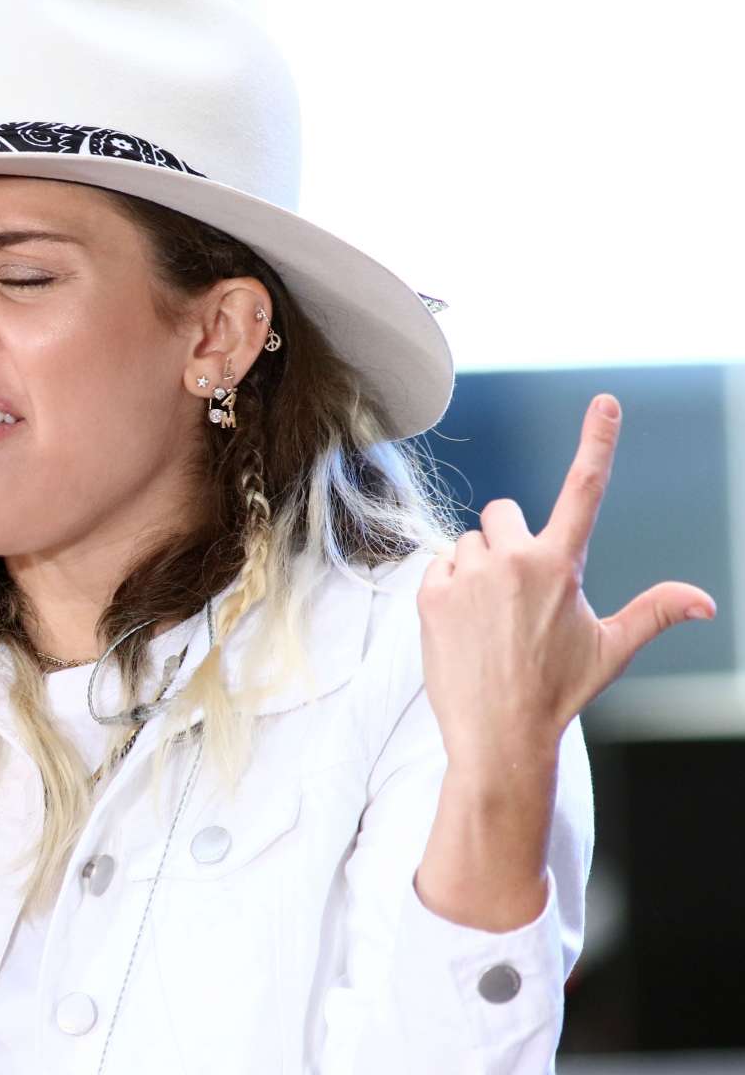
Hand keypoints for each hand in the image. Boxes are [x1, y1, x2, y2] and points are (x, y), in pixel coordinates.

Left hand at [417, 394, 716, 769]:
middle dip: (510, 541)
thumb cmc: (556, 690)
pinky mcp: (430, 593)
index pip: (584, 489)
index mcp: (561, 565)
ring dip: (477, 567)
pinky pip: (438, 565)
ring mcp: (468, 575)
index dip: (597, 441)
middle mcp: (512, 560)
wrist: (498, 734)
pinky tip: (463, 623)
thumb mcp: (609, 649)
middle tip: (518, 591)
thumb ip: (654, 612)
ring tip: (490, 617)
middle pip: (503, 513)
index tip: (605, 401)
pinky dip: (447, 586)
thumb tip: (706, 601)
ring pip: (468, 542)